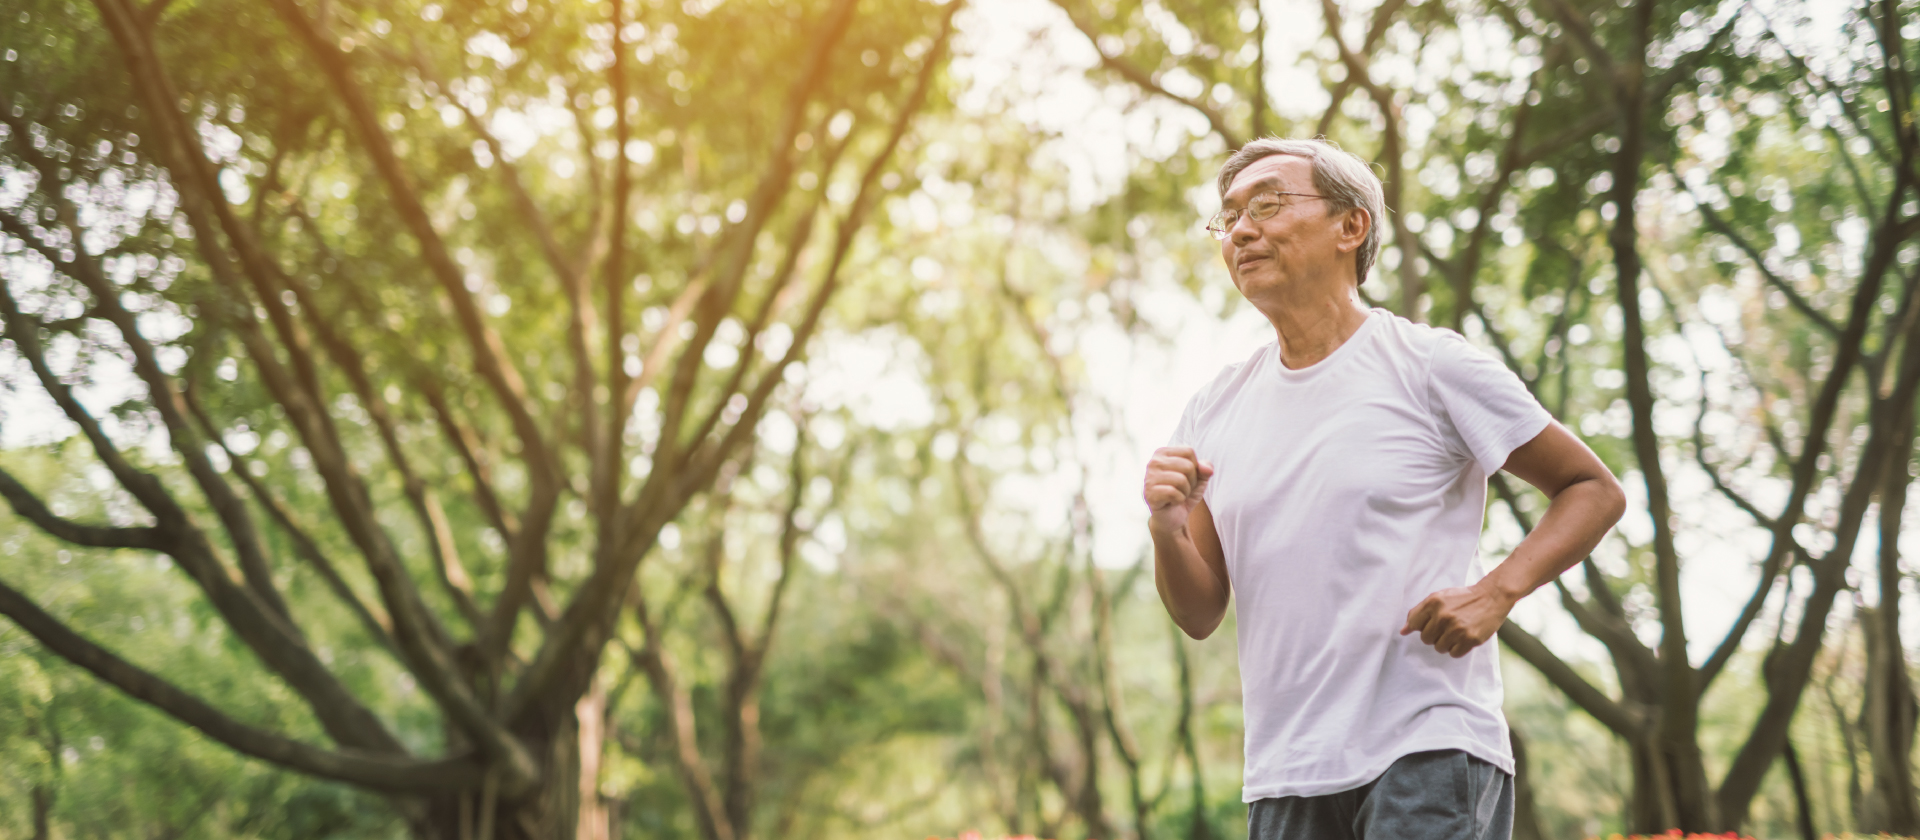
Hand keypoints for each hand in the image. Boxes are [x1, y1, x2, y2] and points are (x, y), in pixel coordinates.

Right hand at [1144, 447, 1212, 535]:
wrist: (1172, 517)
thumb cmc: (1184, 493)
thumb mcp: (1199, 479)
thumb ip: (1205, 469)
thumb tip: (1206, 468)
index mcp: (1163, 453)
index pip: (1189, 451)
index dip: (1195, 467)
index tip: (1187, 477)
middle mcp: (1154, 462)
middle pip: (1187, 466)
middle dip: (1191, 481)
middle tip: (1182, 489)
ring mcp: (1149, 478)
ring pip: (1181, 480)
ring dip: (1185, 492)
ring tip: (1177, 495)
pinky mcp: (1150, 494)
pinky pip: (1173, 493)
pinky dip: (1179, 500)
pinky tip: (1172, 502)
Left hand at [1400, 580, 1516, 657]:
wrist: (1491, 597)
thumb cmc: (1462, 598)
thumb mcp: (1438, 598)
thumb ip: (1418, 613)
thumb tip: (1403, 631)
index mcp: (1433, 603)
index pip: (1414, 624)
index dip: (1422, 626)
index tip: (1431, 623)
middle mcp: (1443, 616)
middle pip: (1426, 639)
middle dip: (1434, 635)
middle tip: (1446, 627)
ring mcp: (1457, 628)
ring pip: (1439, 648)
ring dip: (1446, 643)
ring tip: (1456, 632)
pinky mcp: (1470, 639)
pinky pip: (1454, 654)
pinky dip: (1457, 649)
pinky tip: (1463, 638)